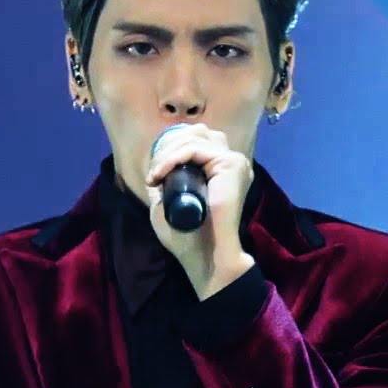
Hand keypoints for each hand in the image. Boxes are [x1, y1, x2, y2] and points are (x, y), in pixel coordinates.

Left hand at [146, 123, 255, 299]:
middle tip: (154, 172)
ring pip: (194, 138)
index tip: (153, 174)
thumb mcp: (169, 203)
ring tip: (155, 175)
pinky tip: (160, 173)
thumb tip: (155, 170)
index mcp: (221, 170)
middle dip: (168, 145)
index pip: (197, 139)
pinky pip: (195, 150)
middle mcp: (230, 162)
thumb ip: (166, 185)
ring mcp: (233, 161)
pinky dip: (173, 158)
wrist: (203, 255)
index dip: (171, 147)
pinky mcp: (231, 164)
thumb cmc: (187, 237)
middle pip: (197, 132)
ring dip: (168, 152)